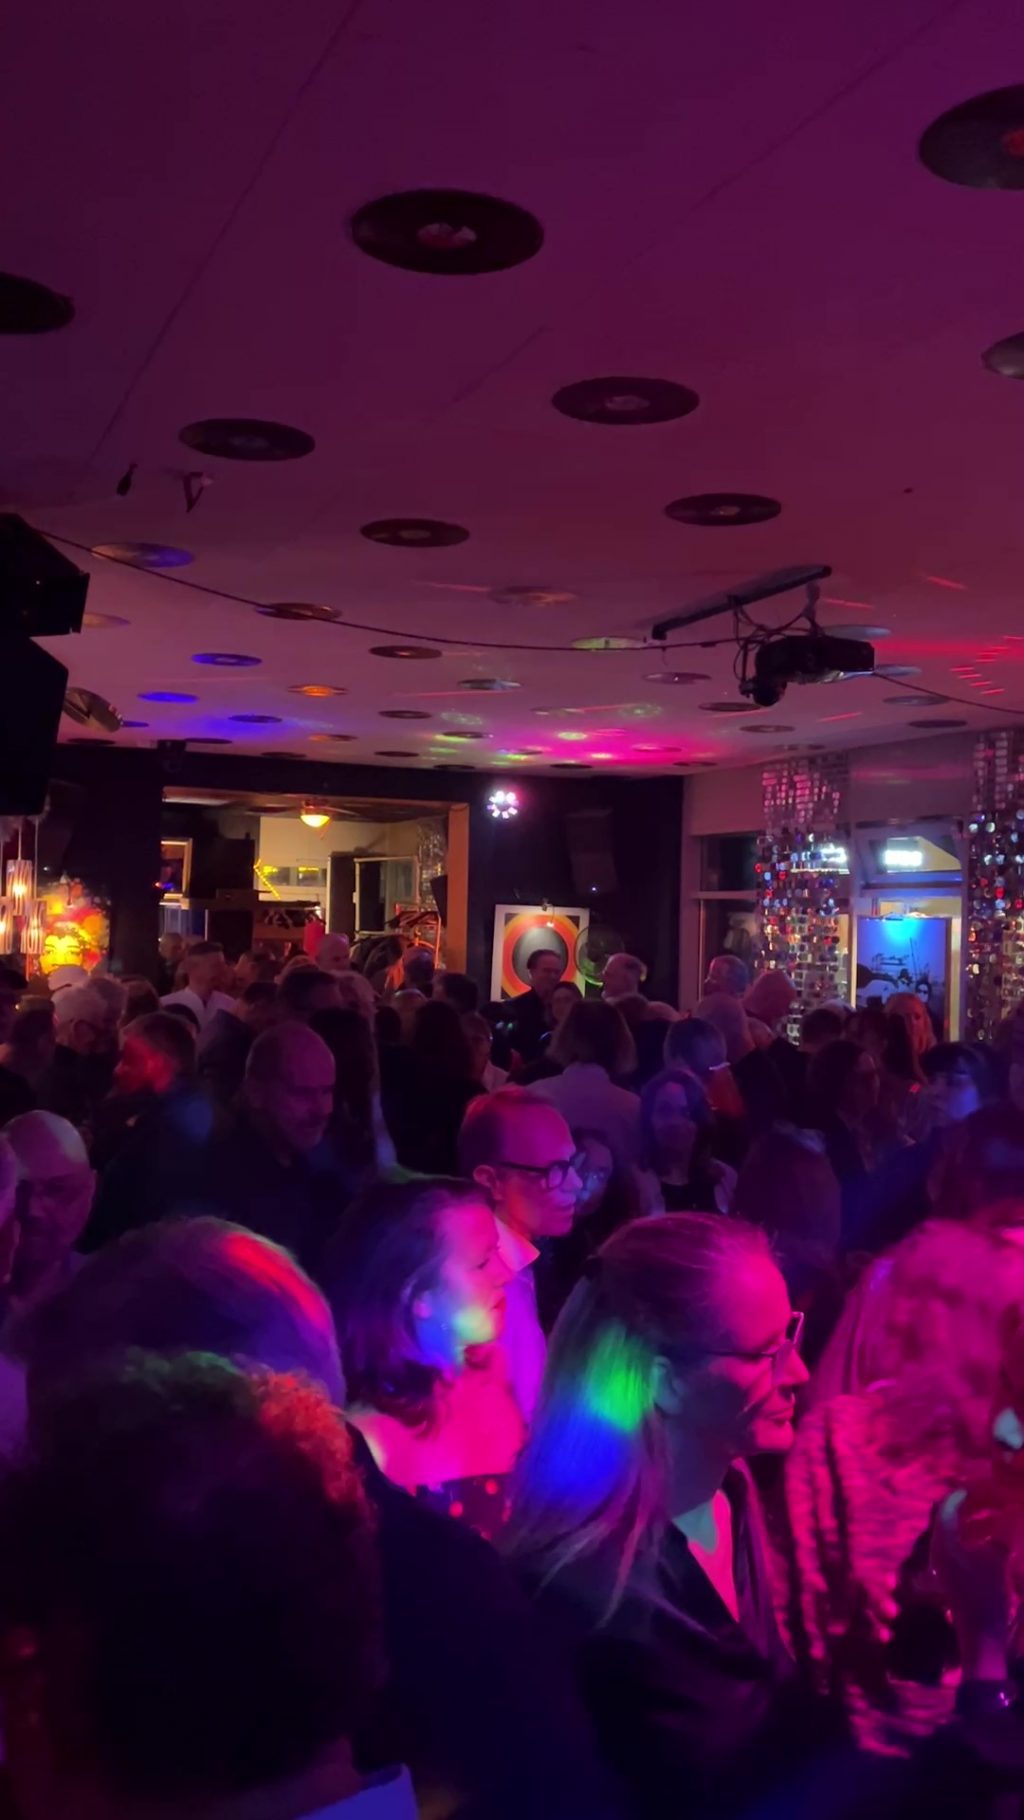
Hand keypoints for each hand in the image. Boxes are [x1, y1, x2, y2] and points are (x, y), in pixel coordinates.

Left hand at [932, 1489, 1011, 1680]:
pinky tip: (994, 1537)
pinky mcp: (953, 1575)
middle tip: (991, 1498)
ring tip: (996, 1514)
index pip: (947, 1508)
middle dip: (969, 1506)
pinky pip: (960, 1546)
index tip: (979, 1485)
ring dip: (974, 1522)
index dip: (962, 1495)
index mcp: (944, 1543)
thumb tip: (1010, 1513)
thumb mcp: (998, 1560)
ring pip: (956, 1533)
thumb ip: (1001, 1535)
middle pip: (949, 1518)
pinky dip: (975, 1537)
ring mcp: (944, 1564)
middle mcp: (939, 1550)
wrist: (982, 1635)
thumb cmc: (987, 1594)